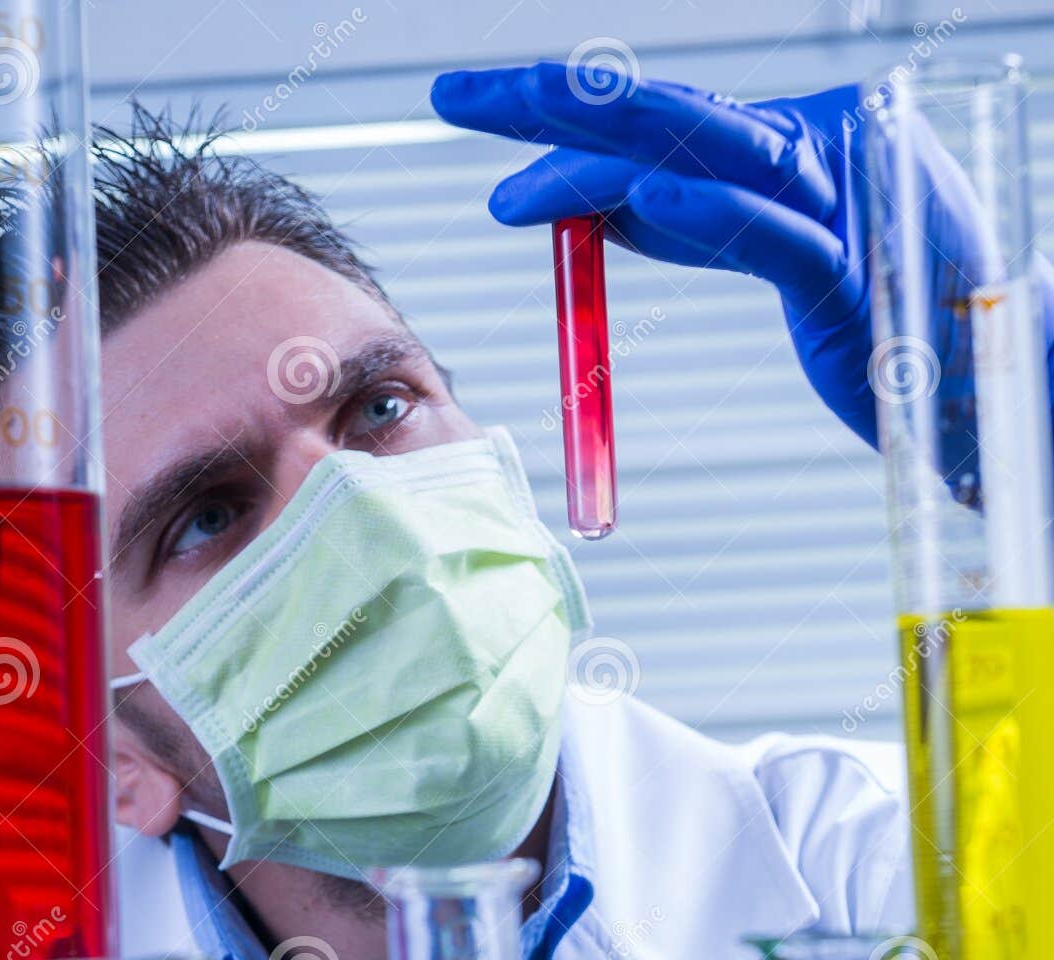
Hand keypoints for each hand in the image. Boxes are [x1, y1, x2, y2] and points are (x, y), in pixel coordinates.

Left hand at [430, 62, 1052, 458]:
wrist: (981, 379)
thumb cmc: (879, 314)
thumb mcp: (767, 254)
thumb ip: (688, 220)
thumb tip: (596, 198)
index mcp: (789, 140)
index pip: (659, 117)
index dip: (565, 115)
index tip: (478, 108)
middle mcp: (818, 146)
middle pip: (670, 108)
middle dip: (559, 99)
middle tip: (461, 95)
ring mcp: (843, 202)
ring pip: (711, 152)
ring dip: (605, 148)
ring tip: (515, 148)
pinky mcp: (858, 275)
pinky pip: (777, 237)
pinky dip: (711, 214)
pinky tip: (640, 202)